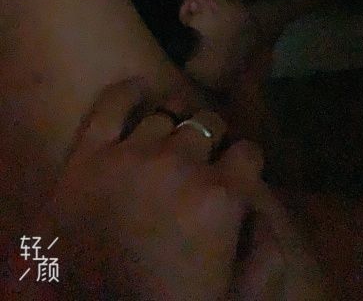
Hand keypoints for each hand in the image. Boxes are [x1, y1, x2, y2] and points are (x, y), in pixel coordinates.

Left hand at [22, 79, 326, 299]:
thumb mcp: (234, 296)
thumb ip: (264, 255)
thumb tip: (264, 214)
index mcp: (220, 197)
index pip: (247, 152)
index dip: (244, 163)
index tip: (236, 174)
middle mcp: (180, 164)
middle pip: (207, 124)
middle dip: (211, 139)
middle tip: (202, 158)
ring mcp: (132, 155)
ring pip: (164, 114)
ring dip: (174, 124)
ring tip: (171, 135)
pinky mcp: (88, 156)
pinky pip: (112, 106)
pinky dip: (128, 93)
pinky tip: (139, 91)